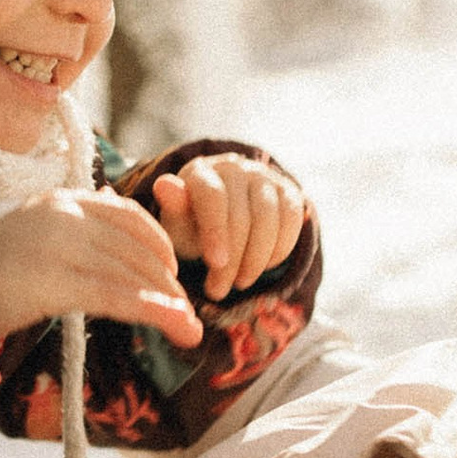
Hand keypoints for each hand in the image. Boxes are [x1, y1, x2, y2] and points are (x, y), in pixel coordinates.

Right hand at [0, 189, 204, 346]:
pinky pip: (116, 296)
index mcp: (60, 201)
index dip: (158, 243)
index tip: (171, 271)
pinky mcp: (54, 281)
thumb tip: (111, 231)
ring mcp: (60, 246)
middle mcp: (64, 216)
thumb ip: (71, 231)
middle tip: (186, 313)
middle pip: (136, 248)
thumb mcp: (31, 236)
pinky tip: (174, 325)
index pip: (128, 214)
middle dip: (168, 283)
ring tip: (189, 329)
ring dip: (168, 303)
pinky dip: (152, 311)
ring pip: (132, 273)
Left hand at [152, 154, 307, 300]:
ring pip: (269, 220)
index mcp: (201, 170)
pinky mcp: (288, 190)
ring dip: (256, 260)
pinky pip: (292, 221)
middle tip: (218, 290)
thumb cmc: (191, 225)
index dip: (216, 231)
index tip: (215, 264)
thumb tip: (164, 185)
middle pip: (242, 215)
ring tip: (240, 283)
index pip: (214, 196)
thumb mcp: (176, 224)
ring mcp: (264, 176)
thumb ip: (173, 209)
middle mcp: (235, 167)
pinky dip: (279, 250)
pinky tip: (262, 267)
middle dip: (232, 260)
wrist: (220, 219)